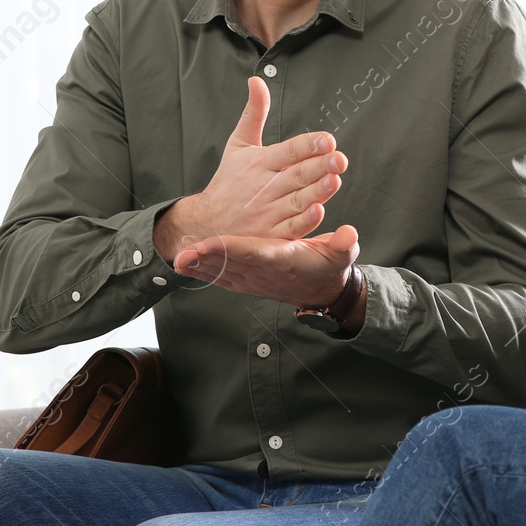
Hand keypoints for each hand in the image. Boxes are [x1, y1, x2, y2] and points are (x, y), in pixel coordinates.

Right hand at [154, 77, 347, 262]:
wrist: (205, 224)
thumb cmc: (228, 182)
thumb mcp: (238, 145)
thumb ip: (254, 114)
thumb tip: (257, 81)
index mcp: (260, 163)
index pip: (288, 151)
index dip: (307, 145)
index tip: (327, 140)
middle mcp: (265, 187)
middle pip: (296, 175)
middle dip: (318, 166)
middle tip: (338, 159)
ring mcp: (268, 213)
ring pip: (297, 201)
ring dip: (316, 191)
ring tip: (333, 180)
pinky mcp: (271, 236)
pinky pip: (290, 228)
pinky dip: (304, 222)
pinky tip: (318, 211)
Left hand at [173, 224, 359, 308]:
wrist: (321, 291)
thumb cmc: (329, 266)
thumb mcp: (342, 254)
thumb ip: (344, 244)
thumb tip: (350, 234)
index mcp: (281, 259)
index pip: (250, 252)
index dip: (227, 249)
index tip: (208, 246)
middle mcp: (262, 272)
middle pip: (228, 264)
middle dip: (204, 259)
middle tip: (180, 254)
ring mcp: (252, 279)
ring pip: (220, 271)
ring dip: (199, 265)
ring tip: (176, 256)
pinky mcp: (247, 281)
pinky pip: (221, 276)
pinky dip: (203, 270)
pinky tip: (185, 265)